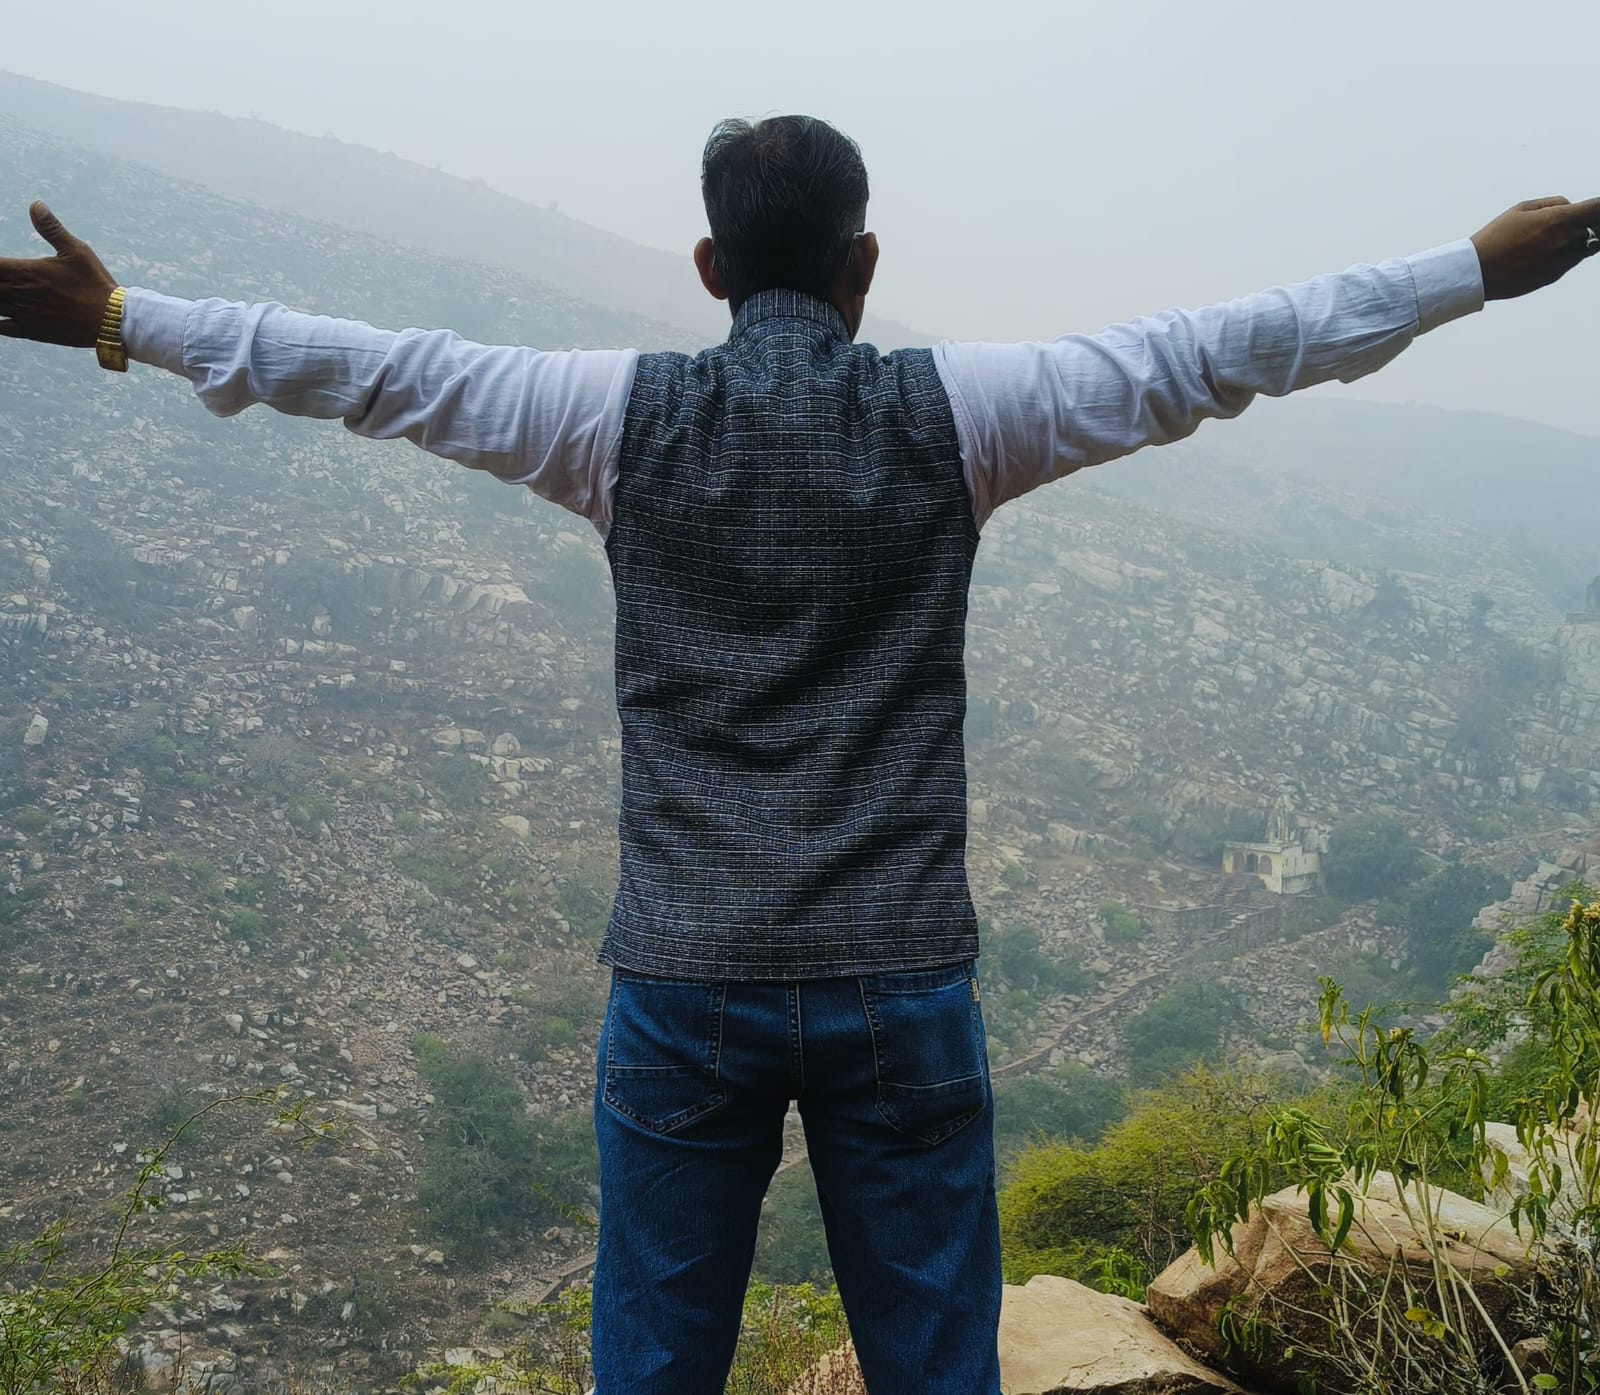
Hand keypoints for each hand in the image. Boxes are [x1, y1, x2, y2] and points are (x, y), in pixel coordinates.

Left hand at [0, 202, 117, 347]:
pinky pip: (1, 328)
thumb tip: (36, 205)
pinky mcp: (31, 331)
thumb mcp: (77, 251)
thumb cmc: (95, 283)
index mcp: (26, 270)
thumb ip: (52, 229)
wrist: (111, 320)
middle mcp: (19, 293)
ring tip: (0, 290)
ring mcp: (23, 314)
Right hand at [1471, 196, 1599, 300]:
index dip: (1599, 207)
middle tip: (1569, 224)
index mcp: (1559, 220)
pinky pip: (1569, 262)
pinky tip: (1538, 255)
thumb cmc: (1496, 238)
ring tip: (1548, 240)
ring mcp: (1563, 261)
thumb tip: (1570, 207)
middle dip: (1589, 225)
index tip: (1596, 208)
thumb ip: (1553, 204)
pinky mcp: (1555, 275)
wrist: (1478, 272)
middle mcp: (1567, 241)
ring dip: (1577, 241)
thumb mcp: (1521, 209)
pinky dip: (1562, 256)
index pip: (1598, 209)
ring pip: (1586, 248)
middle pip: (1597, 230)